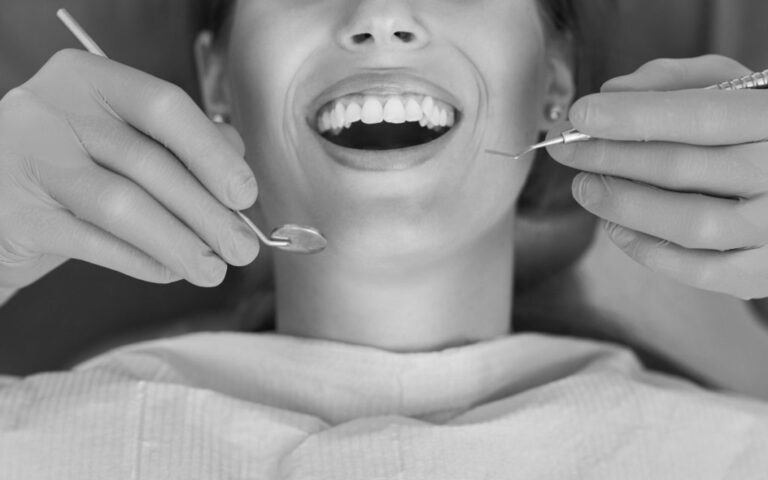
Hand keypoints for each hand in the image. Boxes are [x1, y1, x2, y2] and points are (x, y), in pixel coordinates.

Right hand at [0, 49, 259, 289]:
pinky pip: (92, 242)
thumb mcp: (119, 137)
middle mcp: (52, 110)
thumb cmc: (72, 164)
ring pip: (121, 206)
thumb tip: (238, 163)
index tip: (245, 195)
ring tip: (213, 270)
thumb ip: (178, 141)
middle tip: (242, 249)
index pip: (165, 106)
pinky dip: (140, 261)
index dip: (213, 154)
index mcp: (88, 79)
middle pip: (149, 163)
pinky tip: (169, 270)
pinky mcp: (15, 214)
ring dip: (179, 244)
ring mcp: (27, 159)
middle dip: (206, 213)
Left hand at [548, 55, 767, 299]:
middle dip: (610, 157)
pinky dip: (647, 250)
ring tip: (583, 186)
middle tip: (565, 150)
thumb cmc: (754, 131)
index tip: (580, 115)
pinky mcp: (763, 273)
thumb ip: (674, 81)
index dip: (633, 115)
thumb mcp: (731, 87)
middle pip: (682, 168)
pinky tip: (615, 227)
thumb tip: (613, 91)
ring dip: (622, 204)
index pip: (702, 114)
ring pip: (688, 223)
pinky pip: (698, 270)